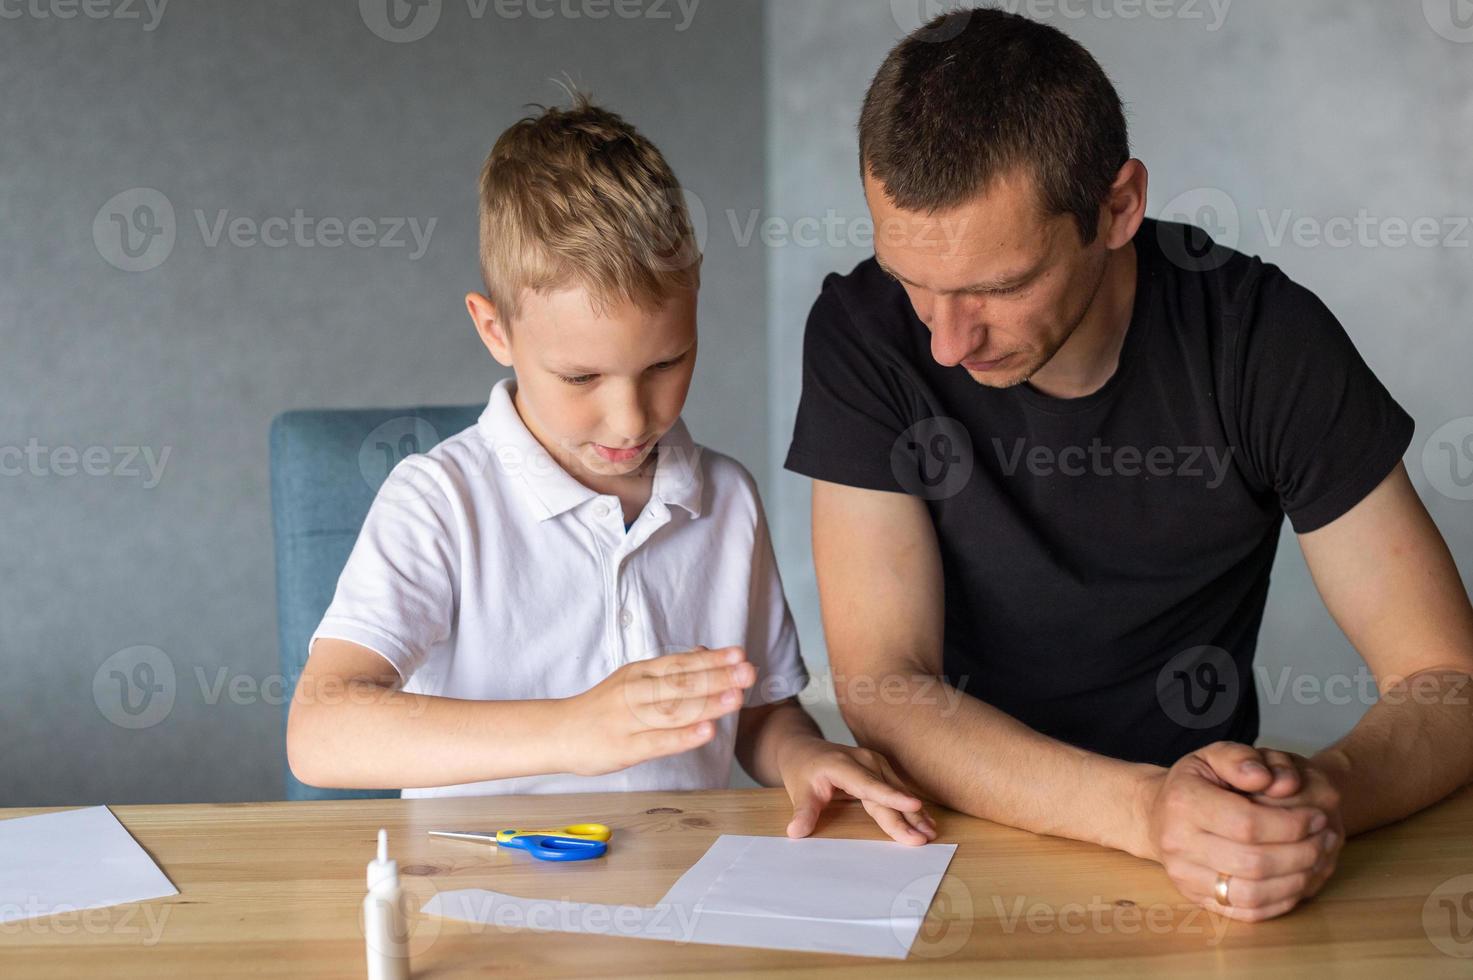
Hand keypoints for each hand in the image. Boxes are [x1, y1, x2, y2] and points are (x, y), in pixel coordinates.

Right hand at [561, 646, 752, 775]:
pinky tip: (707, 731)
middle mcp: (635, 692)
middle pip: (680, 684)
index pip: (680, 663)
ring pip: (672, 710)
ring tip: (736, 698)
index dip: (711, 659)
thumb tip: (706, 655)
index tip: (739, 654)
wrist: (559, 732)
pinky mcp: (624, 748)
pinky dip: (684, 736)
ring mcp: (629, 720)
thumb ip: (667, 672)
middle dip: (717, 677)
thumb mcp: (632, 681)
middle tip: (748, 672)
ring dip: (706, 703)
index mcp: (638, 673)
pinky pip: (658, 742)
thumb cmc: (603, 707)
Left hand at [779, 738, 937, 845]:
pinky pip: (897, 789)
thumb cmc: (803, 770)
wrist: (805, 750)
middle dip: (907, 816)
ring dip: (915, 813)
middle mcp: (864, 761)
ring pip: (897, 791)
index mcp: (843, 765)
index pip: (869, 785)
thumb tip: (795, 832)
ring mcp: (875, 763)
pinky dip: (910, 807)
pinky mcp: (881, 769)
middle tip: (923, 838)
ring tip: (930, 832)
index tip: (913, 806)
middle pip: (887, 793)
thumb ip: (803, 812)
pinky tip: (925, 821)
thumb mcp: (799, 791)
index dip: (892, 797)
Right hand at [1140, 741, 1336, 921]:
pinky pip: (1248, 912)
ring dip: (1297, 879)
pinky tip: (1299, 879)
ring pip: (1253, 892)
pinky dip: (1282, 900)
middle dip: (1302, 852)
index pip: (1247, 823)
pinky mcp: (1196, 898)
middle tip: (1326, 837)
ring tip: (1319, 858)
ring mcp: (1184, 876)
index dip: (1292, 824)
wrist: (1156, 815)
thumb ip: (1243, 759)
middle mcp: (1178, 842)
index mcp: (1183, 802)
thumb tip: (1271, 779)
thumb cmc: (1195, 783)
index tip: (1317, 816)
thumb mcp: (1214, 755)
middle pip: (1254, 861)